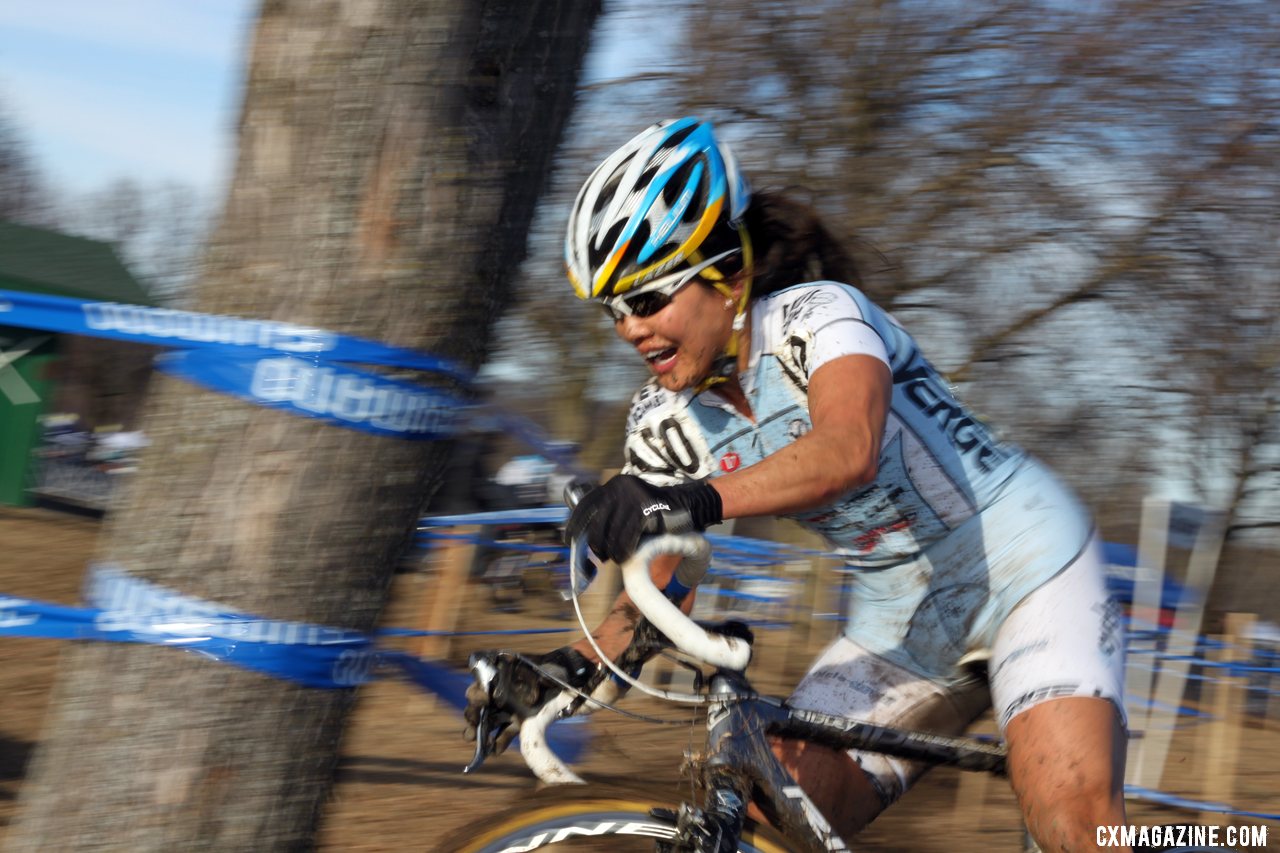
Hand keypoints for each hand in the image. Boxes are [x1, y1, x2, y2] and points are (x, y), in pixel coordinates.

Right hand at [463, 647, 597, 752]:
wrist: (595, 676)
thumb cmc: (572, 669)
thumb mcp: (549, 672)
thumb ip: (532, 683)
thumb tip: (520, 700)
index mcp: (512, 669)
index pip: (485, 678)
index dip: (479, 691)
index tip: (483, 700)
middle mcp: (514, 685)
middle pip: (485, 699)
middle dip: (475, 713)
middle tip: (473, 727)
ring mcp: (523, 702)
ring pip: (495, 716)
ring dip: (484, 729)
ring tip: (475, 741)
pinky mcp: (533, 718)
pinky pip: (512, 729)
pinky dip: (501, 739)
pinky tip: (495, 750)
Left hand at [564, 475, 722, 564]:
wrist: (687, 506)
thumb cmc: (655, 513)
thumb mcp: (628, 508)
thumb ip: (610, 516)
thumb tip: (587, 540)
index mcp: (612, 485)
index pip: (585, 506)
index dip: (575, 526)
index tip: (569, 541)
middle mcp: (619, 487)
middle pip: (596, 524)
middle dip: (596, 544)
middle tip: (601, 557)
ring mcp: (632, 497)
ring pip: (611, 533)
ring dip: (612, 551)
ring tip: (616, 558)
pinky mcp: (644, 509)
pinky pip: (627, 537)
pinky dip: (624, 551)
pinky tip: (625, 558)